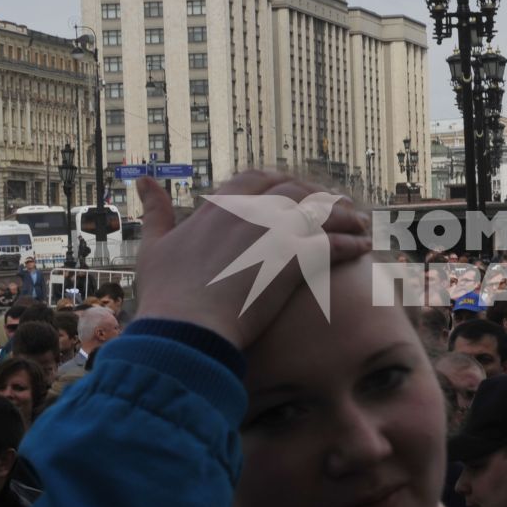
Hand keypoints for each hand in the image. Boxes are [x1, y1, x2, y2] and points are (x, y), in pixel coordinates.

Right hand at [131, 172, 370, 350]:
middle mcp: (250, 212)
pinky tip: (364, 249)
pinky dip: (352, 243)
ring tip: (361, 226)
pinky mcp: (295, 260)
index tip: (295, 193)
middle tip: (336, 209)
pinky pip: (333, 243)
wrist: (187, 327)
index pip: (257, 180)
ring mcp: (274, 233)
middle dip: (318, 197)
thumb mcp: (155, 246)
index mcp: (220, 206)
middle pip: (295, 190)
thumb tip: (142, 180)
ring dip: (344, 217)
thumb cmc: (167, 293)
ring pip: (320, 212)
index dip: (280, 183)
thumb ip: (155, 211)